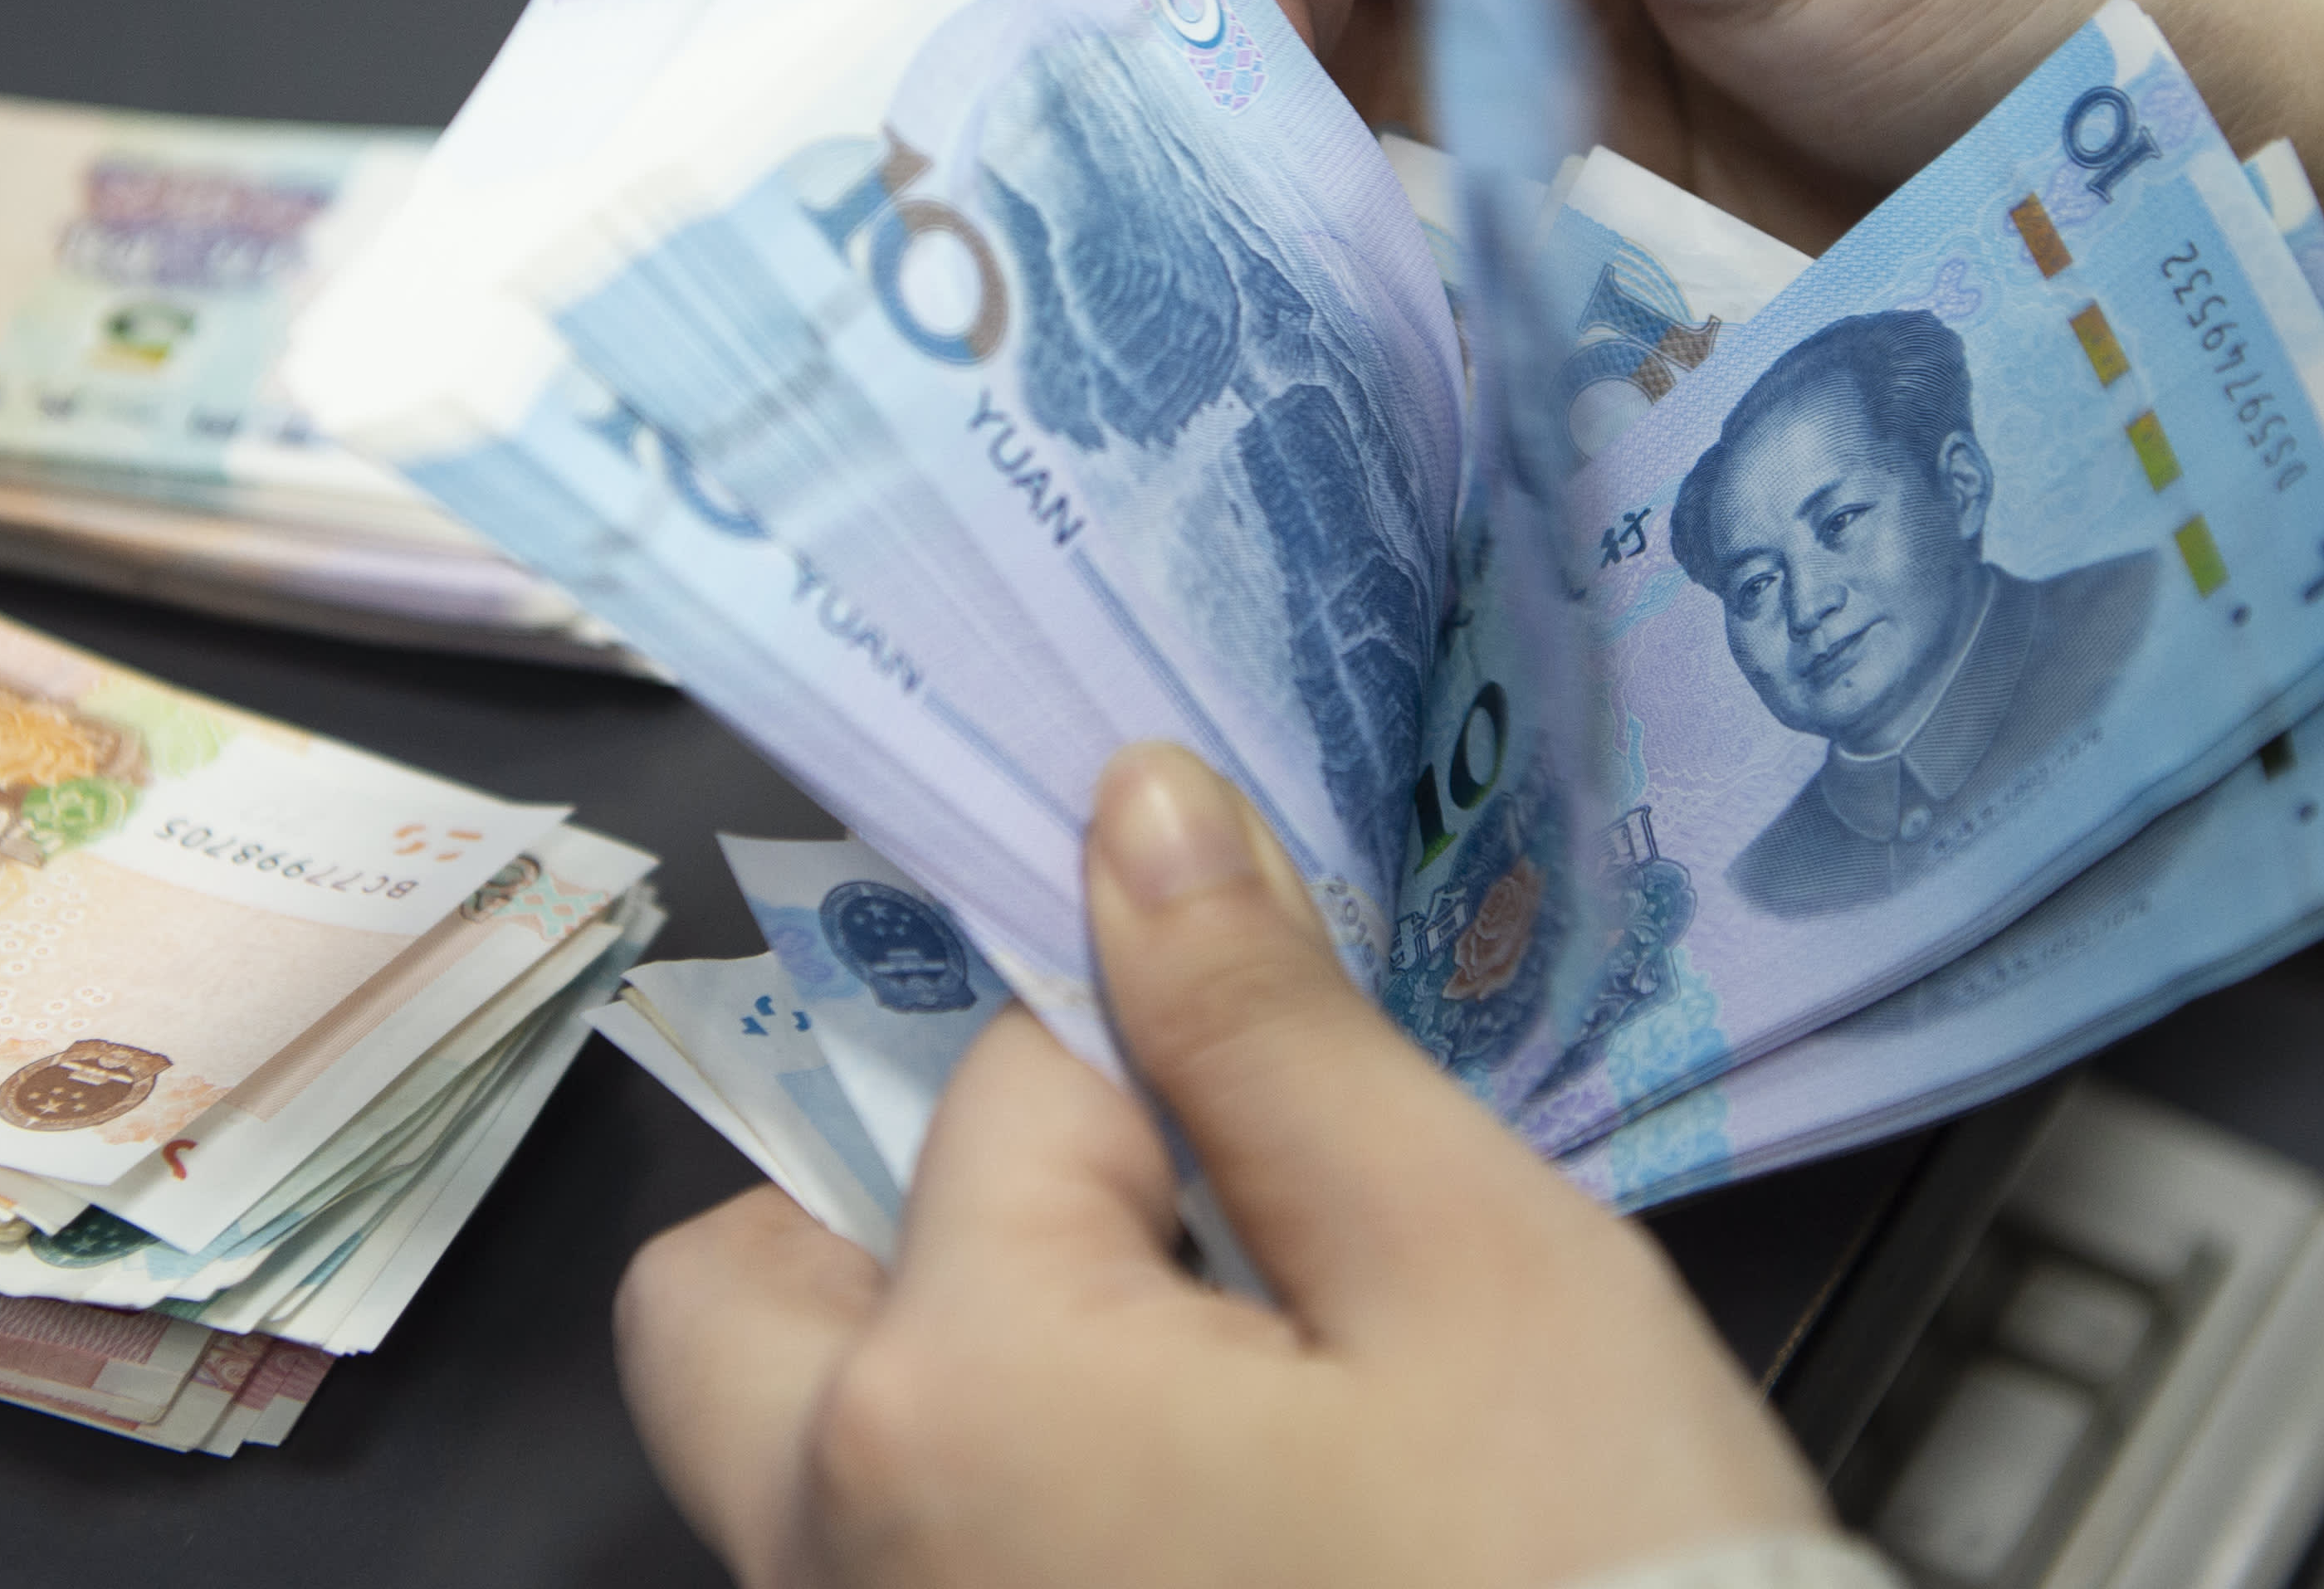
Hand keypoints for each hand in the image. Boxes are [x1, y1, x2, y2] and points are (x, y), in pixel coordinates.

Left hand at [616, 744, 1828, 1588]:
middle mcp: (841, 1550)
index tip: (1275, 1080)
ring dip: (919, 1347)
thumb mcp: (1468, 1268)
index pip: (995, 1079)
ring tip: (1171, 1358)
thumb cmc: (1593, 1577)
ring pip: (782, 1442)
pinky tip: (1180, 1497)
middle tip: (1109, 1204)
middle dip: (881, 1193)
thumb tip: (1137, 810)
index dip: (1152, 1041)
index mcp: (951, 1394)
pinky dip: (973, 1486)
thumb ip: (1263, 1031)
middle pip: (731, 1283)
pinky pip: (882, 1558)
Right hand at [1192, 0, 2323, 605]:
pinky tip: (1343, 422)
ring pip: (1333, 215)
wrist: (2216, 208)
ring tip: (1227, 363)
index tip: (1226, 79)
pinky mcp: (1580, 333)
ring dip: (1286, 275)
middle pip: (1280, 61)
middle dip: (1219, 138)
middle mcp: (1509, 9)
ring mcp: (1540, 182)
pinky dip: (1385, 375)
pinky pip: (1435, 344)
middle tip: (1186, 248)